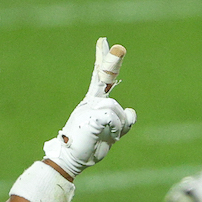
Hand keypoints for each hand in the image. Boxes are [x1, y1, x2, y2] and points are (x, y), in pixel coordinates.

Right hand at [42, 37, 136, 176]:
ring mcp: (89, 108)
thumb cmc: (88, 149)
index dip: (103, 60)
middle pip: (103, 78)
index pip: (99, 78)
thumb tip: (131, 111)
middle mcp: (89, 102)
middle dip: (111, 61)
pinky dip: (117, 129)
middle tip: (119, 46)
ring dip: (119, 126)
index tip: (103, 42)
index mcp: (92, 104)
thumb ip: (123, 122)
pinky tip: (110, 138)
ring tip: (110, 137)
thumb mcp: (110, 134)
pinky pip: (114, 117)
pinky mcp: (90, 115)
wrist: (70, 160)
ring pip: (116, 109)